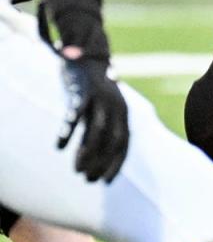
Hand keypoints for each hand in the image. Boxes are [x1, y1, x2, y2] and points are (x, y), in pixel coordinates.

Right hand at [58, 55, 129, 183]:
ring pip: (97, 129)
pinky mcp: (83, 91)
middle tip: (88, 179)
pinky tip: (60, 146)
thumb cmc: (94, 92)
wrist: (88, 59)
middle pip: (113, 139)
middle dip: (102, 162)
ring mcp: (101, 98)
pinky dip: (69, 131)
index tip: (105, 182)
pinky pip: (76, 114)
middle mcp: (117, 106)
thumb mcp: (101, 111)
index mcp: (124, 113)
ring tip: (77, 169)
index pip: (124, 144)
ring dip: (88, 152)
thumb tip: (91, 158)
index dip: (116, 164)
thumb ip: (99, 131)